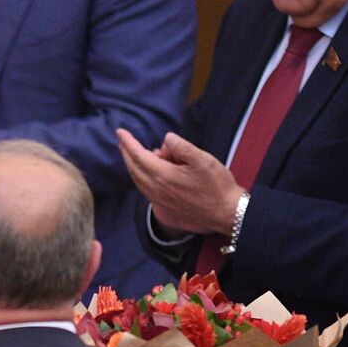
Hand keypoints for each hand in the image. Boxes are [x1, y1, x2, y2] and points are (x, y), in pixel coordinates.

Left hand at [118, 129, 241, 235]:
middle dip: (127, 153)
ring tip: (142, 154)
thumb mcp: (203, 160)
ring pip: (139, 181)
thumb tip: (166, 138)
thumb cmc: (218, 187)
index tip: (120, 132)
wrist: (227, 214)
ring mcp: (160, 202)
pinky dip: (143, 178)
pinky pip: (147, 191)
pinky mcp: (165, 210)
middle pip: (134, 169)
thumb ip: (182, 147)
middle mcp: (157, 190)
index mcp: (163, 176)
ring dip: (135, 166)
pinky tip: (151, 174)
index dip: (128, 142)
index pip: (138, 155)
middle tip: (123, 141)